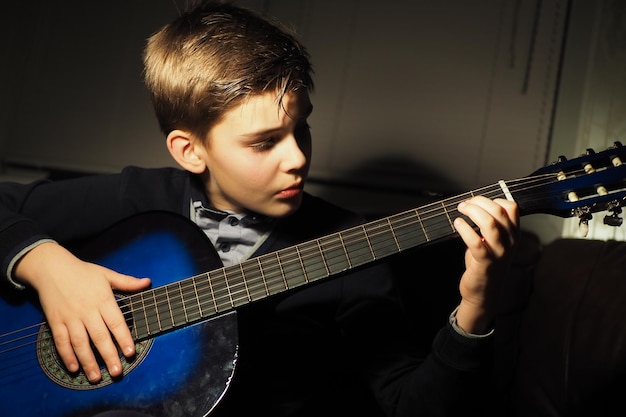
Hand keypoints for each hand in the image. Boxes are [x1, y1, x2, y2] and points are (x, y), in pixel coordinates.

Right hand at [15, 242, 150, 382]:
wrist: (51, 268)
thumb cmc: (82, 272)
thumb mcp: (106, 274)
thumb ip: (127, 282)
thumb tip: (147, 282)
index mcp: (103, 299)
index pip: (116, 322)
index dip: (124, 338)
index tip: (130, 352)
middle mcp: (87, 311)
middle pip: (99, 336)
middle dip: (109, 355)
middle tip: (117, 372)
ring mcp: (70, 317)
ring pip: (80, 343)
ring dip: (88, 361)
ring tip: (96, 377)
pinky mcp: (55, 322)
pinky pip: (61, 341)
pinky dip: (67, 355)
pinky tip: (74, 368)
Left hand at [453, 196, 518, 333]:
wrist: (483, 292)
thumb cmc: (484, 264)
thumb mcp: (493, 242)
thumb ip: (490, 225)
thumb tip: (474, 205)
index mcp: (513, 235)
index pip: (512, 208)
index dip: (493, 199)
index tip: (478, 201)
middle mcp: (509, 243)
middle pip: (499, 212)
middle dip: (479, 202)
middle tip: (464, 204)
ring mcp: (499, 253)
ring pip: (490, 224)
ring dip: (473, 212)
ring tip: (461, 210)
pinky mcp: (485, 263)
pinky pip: (476, 242)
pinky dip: (465, 229)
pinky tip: (457, 223)